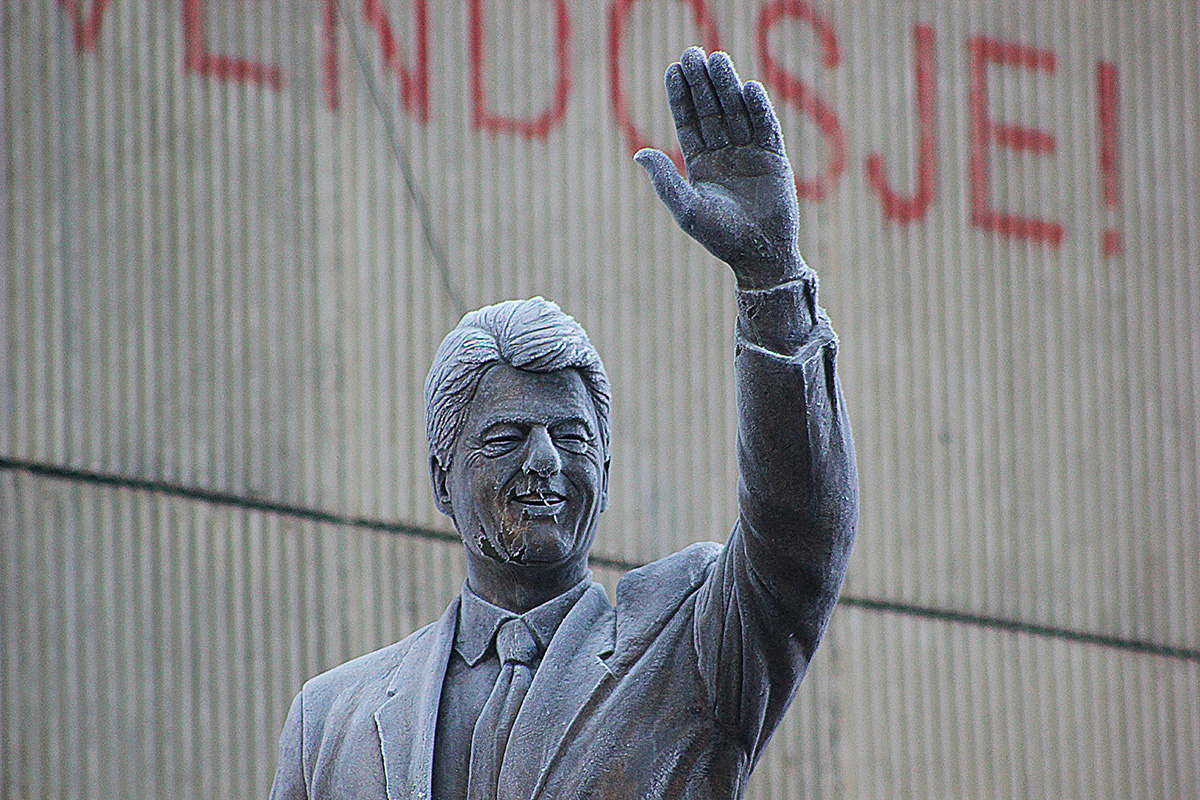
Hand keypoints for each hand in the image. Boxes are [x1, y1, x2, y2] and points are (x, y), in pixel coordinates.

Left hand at [636, 48, 802, 288]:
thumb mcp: (687, 209)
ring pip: (736, 112)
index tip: (673, 68)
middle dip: (702, 82)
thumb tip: (639, 153)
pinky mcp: (774, 159)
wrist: (759, 255)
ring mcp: (750, 153)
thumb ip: (665, 181)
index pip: (688, 122)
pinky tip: (748, 88)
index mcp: (700, 164)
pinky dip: (758, 108)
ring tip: (717, 59)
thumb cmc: (721, 237)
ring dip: (727, 87)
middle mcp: (724, 154)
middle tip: (693, 53)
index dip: (681, 96)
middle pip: (711, 110)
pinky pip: (765, 127)